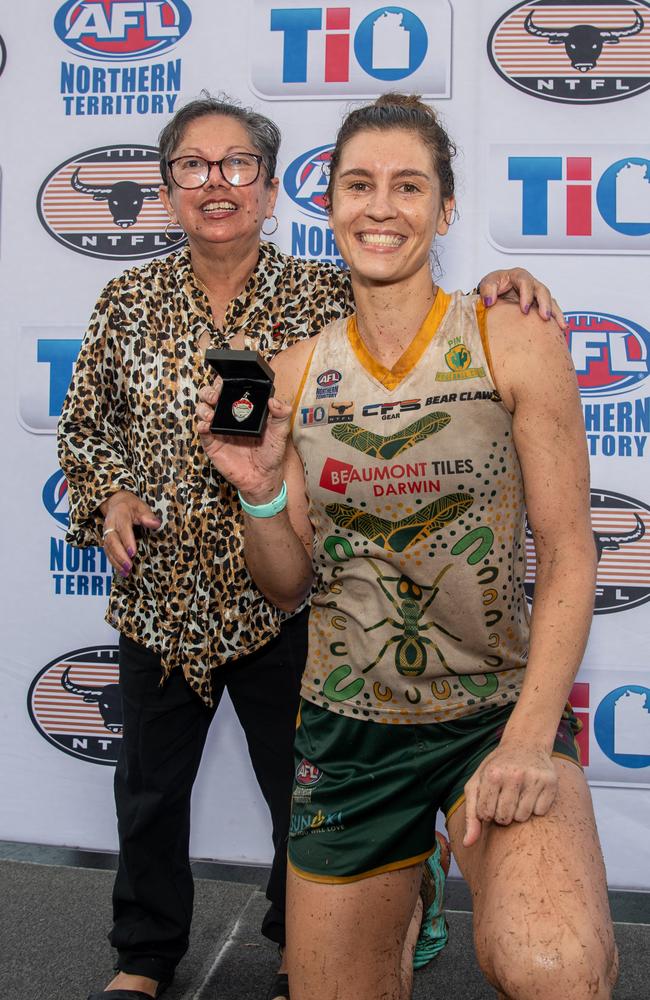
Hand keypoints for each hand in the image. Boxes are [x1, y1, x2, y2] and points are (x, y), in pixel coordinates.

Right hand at [100, 490, 160, 576]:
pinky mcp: (106, 540)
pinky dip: (114, 562)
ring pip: (108, 549)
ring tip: (126, 572)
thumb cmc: (131, 506)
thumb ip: (148, 516)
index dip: (127, 541)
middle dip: (120, 555)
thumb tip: (156, 524)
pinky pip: (108, 552)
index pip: (122, 529)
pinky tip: (121, 571)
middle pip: (112, 541)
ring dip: (116, 562)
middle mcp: (110, 525)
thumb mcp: (141, 506)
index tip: (133, 553)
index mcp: (120, 515)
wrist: (116, 503)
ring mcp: (106, 533)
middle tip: (129, 566)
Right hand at [197, 382, 292, 501]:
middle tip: (215, 395)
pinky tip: (206, 425)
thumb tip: (275, 401)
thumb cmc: (271, 454)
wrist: (263, 478)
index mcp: (244, 409)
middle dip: (209, 391)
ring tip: (211, 413)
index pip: (230, 389)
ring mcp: (219, 429)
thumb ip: (281, 416)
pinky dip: (201, 425)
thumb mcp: (280, 433)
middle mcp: (229, 416)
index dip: (224, 382)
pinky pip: (201, 431)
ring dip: (203, 407)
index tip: (225, 380)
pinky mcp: (212, 443)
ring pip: (203, 410)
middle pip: (211, 396)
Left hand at [462, 742, 557, 847]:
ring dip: (518, 811)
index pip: (486, 815)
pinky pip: (540, 812)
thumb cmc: (497, 767)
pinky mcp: (551, 781)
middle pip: (505, 818)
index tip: (491, 799)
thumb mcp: (477, 784)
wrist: (525, 744)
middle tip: (505, 797)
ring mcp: (534, 778)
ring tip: (517, 795)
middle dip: (502, 813)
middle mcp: (514, 775)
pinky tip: (532, 792)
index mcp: (492, 774)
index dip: (487, 811)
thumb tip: (468, 844)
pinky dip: (535, 807)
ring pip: (523, 817)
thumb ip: (471, 815)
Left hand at [477, 268, 565, 328]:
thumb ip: (487, 290)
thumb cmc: (493, 287)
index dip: (527, 295)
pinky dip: (558, 318)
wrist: (495, 293)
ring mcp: (537, 294)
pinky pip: (552, 309)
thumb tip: (489, 301)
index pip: (525, 282)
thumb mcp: (487, 284)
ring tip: (562, 326)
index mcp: (518, 276)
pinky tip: (562, 329)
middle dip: (545, 304)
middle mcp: (530, 284)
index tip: (524, 309)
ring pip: (551, 300)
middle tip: (544, 317)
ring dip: (556, 313)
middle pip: (542, 291)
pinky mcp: (540, 304)